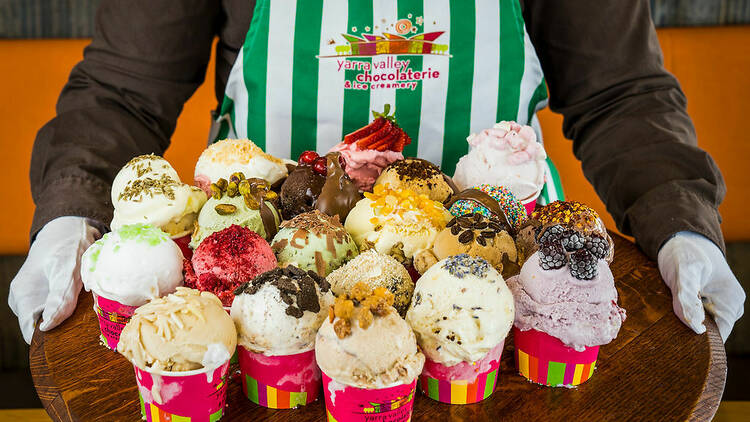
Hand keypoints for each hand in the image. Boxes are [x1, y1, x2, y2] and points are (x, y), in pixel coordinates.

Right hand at [8, 216, 100, 342]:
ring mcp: (34, 297)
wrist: (70, 227)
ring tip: (86, 309)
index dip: (50, 342)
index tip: (73, 342)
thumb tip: (47, 328)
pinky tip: (83, 302)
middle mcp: (24, 300)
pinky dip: (70, 309)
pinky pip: (57, 309)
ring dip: (68, 319)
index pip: (31, 335)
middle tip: (86, 324)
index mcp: (22, 296)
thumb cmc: (68, 246)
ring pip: (51, 319)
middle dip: (62, 330)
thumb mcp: (68, 269)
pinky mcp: (47, 294)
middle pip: (42, 329)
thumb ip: (60, 297)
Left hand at [658, 231, 744, 340]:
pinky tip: (673, 303)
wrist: (681, 237)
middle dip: (690, 331)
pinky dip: (684, 313)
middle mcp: (730, 305)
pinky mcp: (707, 301)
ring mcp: (720, 303)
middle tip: (668, 318)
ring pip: (702, 324)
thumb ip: (687, 297)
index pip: (720, 336)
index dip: (699, 342)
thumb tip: (697, 328)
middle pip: (710, 332)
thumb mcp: (683, 270)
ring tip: (671, 304)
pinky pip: (696, 316)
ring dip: (685, 320)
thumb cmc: (684, 251)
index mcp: (731, 300)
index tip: (676, 340)